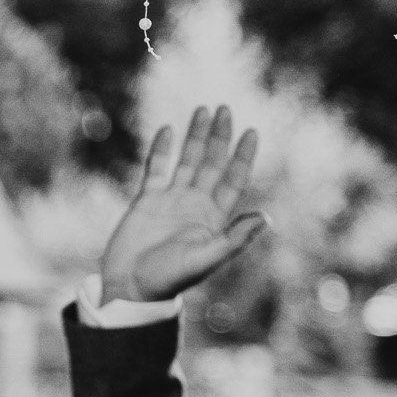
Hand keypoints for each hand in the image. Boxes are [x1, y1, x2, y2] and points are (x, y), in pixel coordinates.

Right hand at [99, 105, 267, 303]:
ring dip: (195, 136)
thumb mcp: (204, 260)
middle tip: (225, 109)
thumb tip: (266, 218)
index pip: (233, 180)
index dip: (243, 156)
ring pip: (187, 161)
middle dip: (219, 137)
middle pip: (212, 163)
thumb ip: (234, 239)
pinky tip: (168, 130)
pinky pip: (156, 168)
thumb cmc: (168, 279)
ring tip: (203, 110)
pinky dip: (162, 149)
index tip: (251, 132)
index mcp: (214, 218)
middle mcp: (195, 205)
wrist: (130, 287)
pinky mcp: (147, 200)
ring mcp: (171, 200)